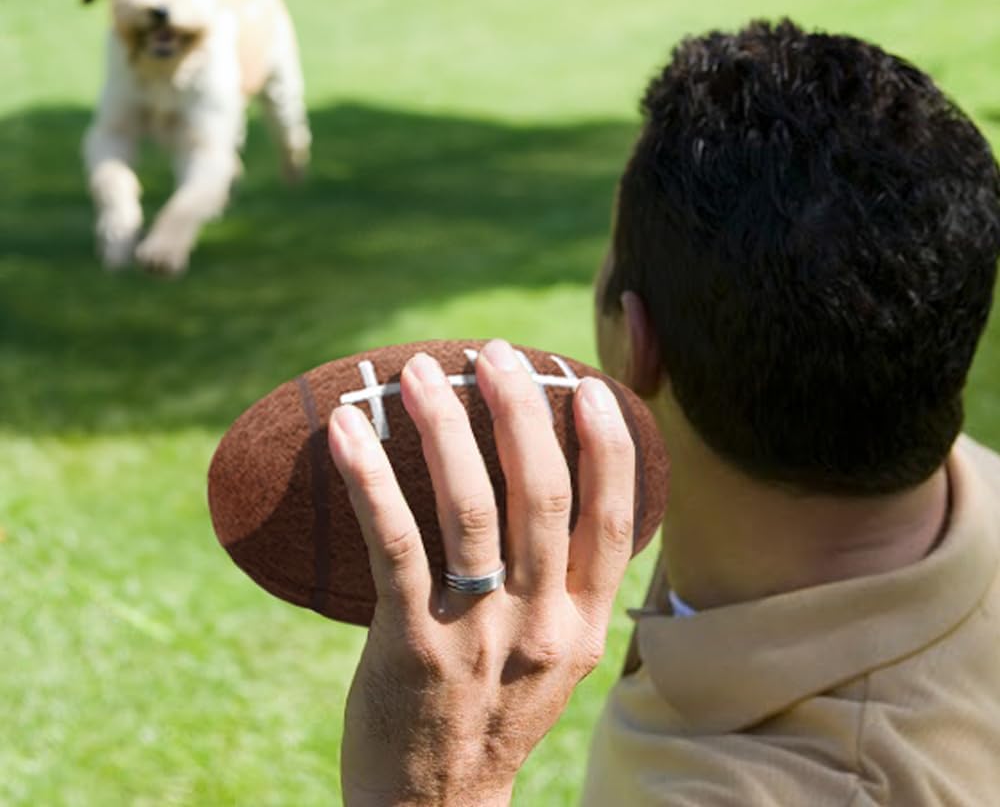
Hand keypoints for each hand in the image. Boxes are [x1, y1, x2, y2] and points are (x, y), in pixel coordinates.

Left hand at [328, 338, 635, 805]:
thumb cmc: (491, 712)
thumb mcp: (549, 654)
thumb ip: (559, 581)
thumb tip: (546, 483)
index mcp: (583, 623)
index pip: (616, 518)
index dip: (608, 445)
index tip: (586, 385)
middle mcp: (541, 626)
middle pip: (540, 495)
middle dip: (520, 411)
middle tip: (494, 353)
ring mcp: (477, 636)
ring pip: (468, 508)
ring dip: (444, 427)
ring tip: (419, 373)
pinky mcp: (411, 644)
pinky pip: (393, 542)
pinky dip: (370, 477)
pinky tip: (346, 429)